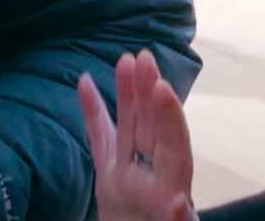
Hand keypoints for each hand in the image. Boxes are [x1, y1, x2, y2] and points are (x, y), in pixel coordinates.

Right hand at [78, 50, 196, 220]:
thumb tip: (181, 204)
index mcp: (172, 193)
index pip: (175, 150)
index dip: (171, 120)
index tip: (164, 90)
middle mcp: (153, 179)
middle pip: (153, 132)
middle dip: (150, 95)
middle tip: (145, 59)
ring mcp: (129, 176)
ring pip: (128, 129)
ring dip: (126, 94)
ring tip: (124, 60)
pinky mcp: (109, 180)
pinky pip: (100, 141)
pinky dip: (92, 113)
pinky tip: (82, 83)